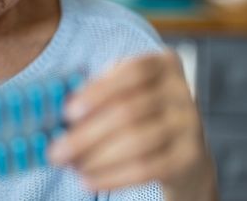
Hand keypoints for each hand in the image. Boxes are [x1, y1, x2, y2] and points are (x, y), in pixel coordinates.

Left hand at [47, 52, 216, 198]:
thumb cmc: (139, 114)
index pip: (133, 71)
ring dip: (96, 158)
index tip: (68, 112)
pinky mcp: (190, 157)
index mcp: (163, 64)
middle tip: (56, 152)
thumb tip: (60, 110)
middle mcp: (182, 91)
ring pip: (137, 143)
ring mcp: (190, 125)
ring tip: (71, 166)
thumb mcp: (124, 92)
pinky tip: (89, 180)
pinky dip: (112, 177)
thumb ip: (97, 93)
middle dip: (86, 135)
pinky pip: (147, 169)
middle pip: (129, 112)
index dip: (98, 91)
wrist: (183, 153)